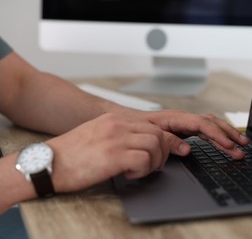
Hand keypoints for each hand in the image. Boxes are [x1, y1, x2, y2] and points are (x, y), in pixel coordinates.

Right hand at [46, 113, 168, 192]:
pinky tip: (129, 174)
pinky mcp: (114, 156)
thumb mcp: (95, 134)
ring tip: (140, 171)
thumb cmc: (68, 154)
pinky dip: (142, 171)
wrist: (47, 164)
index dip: (158, 142)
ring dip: (154, 162)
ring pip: (155, 144)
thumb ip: (116, 134)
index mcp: (113, 119)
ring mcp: (116, 139)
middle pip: (157, 134)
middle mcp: (117, 125)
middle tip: (154, 165)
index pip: (149, 125)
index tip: (156, 154)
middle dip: (161, 152)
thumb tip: (135, 144)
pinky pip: (144, 160)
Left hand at [134, 110, 249, 158]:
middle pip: (213, 123)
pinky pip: (207, 130)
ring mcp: (186, 123)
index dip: (217, 135)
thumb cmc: (137, 126)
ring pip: (212, 126)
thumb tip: (187, 149)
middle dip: (229, 134)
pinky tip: (226, 142)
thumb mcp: (150, 134)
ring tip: (242, 145)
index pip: (203, 125)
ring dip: (227, 134)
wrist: (128, 121)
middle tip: (243, 146)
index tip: (229, 145)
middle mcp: (185, 119)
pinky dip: (218, 136)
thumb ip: (169, 141)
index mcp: (177, 118)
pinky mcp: (186, 129)